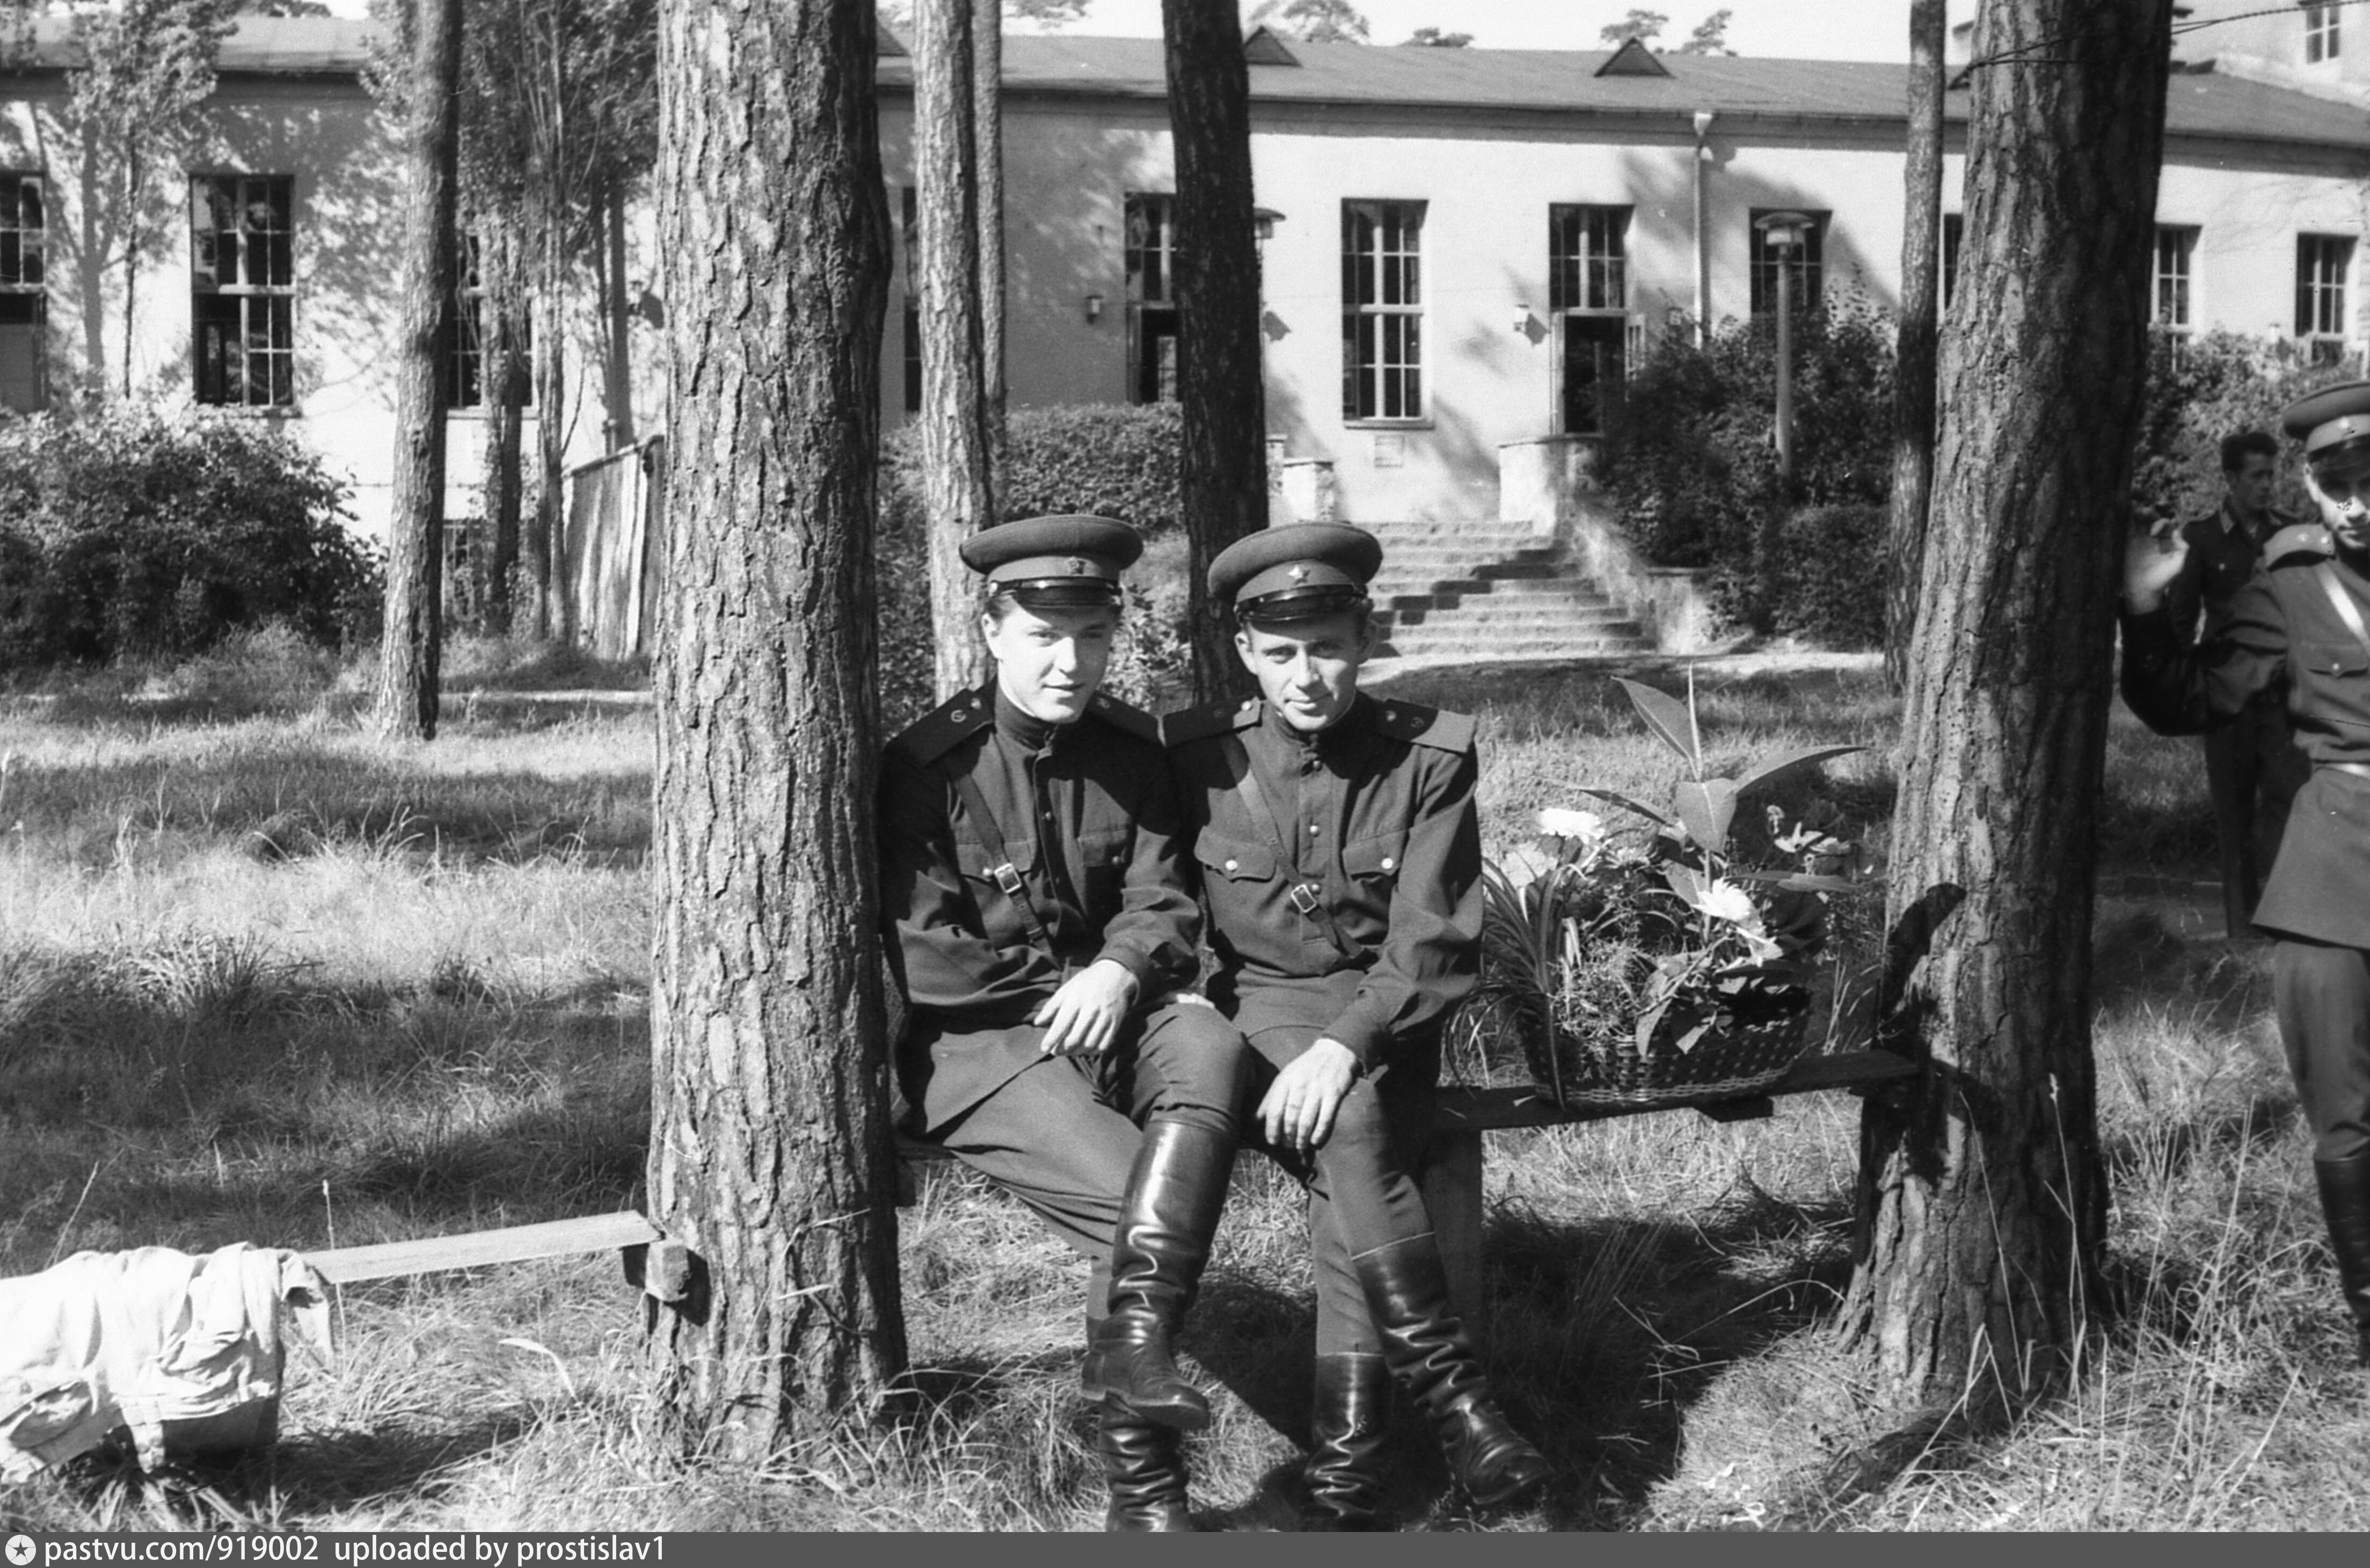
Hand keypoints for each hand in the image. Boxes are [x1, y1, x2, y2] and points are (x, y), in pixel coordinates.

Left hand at [1033, 959, 1136, 1057]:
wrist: (1115, 974)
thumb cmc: (1086, 983)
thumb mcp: (1066, 989)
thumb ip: (1051, 1007)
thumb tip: (1037, 1023)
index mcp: (1076, 999)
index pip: (1061, 1024)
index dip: (1051, 1039)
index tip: (1044, 1048)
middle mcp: (1091, 1009)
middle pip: (1075, 1038)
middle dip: (1062, 1049)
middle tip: (1055, 1052)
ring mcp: (1105, 1017)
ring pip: (1089, 1044)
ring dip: (1076, 1052)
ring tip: (1069, 1051)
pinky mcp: (1116, 1023)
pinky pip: (1103, 1045)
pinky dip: (1092, 1051)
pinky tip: (1085, 1048)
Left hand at [1257, 1039, 1359, 1156]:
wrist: (1334, 1052)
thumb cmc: (1304, 1068)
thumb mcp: (1284, 1078)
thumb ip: (1270, 1098)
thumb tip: (1253, 1120)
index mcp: (1285, 1081)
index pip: (1274, 1109)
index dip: (1272, 1128)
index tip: (1272, 1141)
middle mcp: (1300, 1085)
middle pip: (1290, 1116)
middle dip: (1287, 1135)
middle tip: (1287, 1146)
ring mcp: (1318, 1089)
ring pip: (1306, 1119)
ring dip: (1302, 1137)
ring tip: (1299, 1146)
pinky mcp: (1334, 1093)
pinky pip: (1325, 1118)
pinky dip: (1319, 1132)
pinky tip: (1315, 1141)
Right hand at [2121, 514, 2187, 612]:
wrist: (2143, 591)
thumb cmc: (2163, 579)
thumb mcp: (2178, 565)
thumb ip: (2182, 548)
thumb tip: (2177, 531)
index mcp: (2166, 539)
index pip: (2165, 524)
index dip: (2160, 523)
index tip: (2153, 532)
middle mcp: (2153, 537)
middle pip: (2150, 519)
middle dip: (2147, 513)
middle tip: (2142, 511)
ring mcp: (2138, 539)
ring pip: (2137, 521)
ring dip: (2134, 512)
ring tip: (2131, 505)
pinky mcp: (2126, 543)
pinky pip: (2125, 529)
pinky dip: (2123, 519)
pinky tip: (2121, 511)